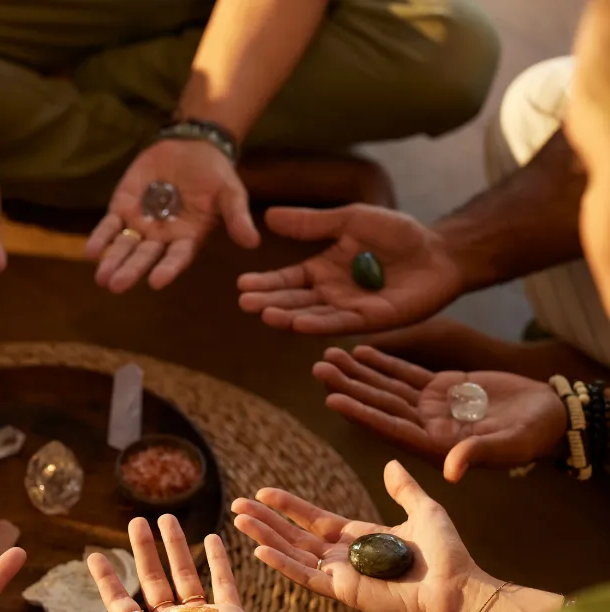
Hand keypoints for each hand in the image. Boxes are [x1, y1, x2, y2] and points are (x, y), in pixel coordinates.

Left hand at [45, 516, 274, 611]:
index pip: (121, 603)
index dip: (108, 581)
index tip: (94, 556)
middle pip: (153, 579)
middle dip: (143, 550)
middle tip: (135, 521)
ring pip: (186, 573)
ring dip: (176, 545)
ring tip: (166, 517)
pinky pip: (223, 580)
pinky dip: (218, 559)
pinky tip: (212, 536)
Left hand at [86, 140, 258, 293]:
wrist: (192, 146)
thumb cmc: (215, 174)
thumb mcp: (230, 193)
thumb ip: (237, 217)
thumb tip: (252, 242)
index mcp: (187, 239)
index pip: (176, 258)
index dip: (167, 269)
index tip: (157, 282)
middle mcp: (162, 238)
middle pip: (144, 257)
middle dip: (130, 271)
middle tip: (116, 286)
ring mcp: (140, 224)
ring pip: (124, 246)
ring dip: (112, 261)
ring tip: (101, 278)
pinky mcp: (123, 207)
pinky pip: (109, 226)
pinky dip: (100, 238)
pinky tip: (91, 251)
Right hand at [233, 461, 483, 611]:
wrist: (459, 590)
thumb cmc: (448, 555)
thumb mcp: (425, 510)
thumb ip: (404, 489)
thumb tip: (390, 464)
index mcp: (359, 538)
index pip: (313, 519)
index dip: (288, 506)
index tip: (263, 492)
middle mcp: (344, 557)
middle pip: (294, 535)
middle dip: (265, 520)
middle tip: (236, 505)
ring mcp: (341, 576)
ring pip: (292, 553)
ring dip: (264, 537)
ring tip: (238, 520)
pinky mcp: (343, 592)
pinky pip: (305, 576)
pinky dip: (281, 564)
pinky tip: (259, 551)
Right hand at [237, 205, 464, 333]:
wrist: (440, 251)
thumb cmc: (398, 234)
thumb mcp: (350, 220)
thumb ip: (312, 222)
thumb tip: (269, 216)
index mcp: (323, 271)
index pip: (288, 280)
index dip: (266, 283)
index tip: (241, 285)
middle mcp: (331, 294)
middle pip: (294, 301)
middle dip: (270, 303)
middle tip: (246, 303)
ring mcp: (350, 310)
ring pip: (312, 316)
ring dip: (288, 318)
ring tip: (266, 315)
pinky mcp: (372, 321)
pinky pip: (341, 324)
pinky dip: (319, 325)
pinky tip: (299, 324)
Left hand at [313, 345, 566, 481]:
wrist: (551, 416)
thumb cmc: (534, 435)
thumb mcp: (509, 445)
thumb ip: (478, 453)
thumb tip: (452, 470)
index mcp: (436, 445)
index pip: (391, 427)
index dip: (361, 413)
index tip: (332, 398)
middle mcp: (426, 427)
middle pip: (380, 404)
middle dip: (349, 386)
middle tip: (318, 368)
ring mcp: (431, 407)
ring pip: (386, 387)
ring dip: (357, 373)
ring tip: (328, 356)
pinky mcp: (441, 388)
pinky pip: (405, 374)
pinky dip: (383, 362)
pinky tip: (359, 351)